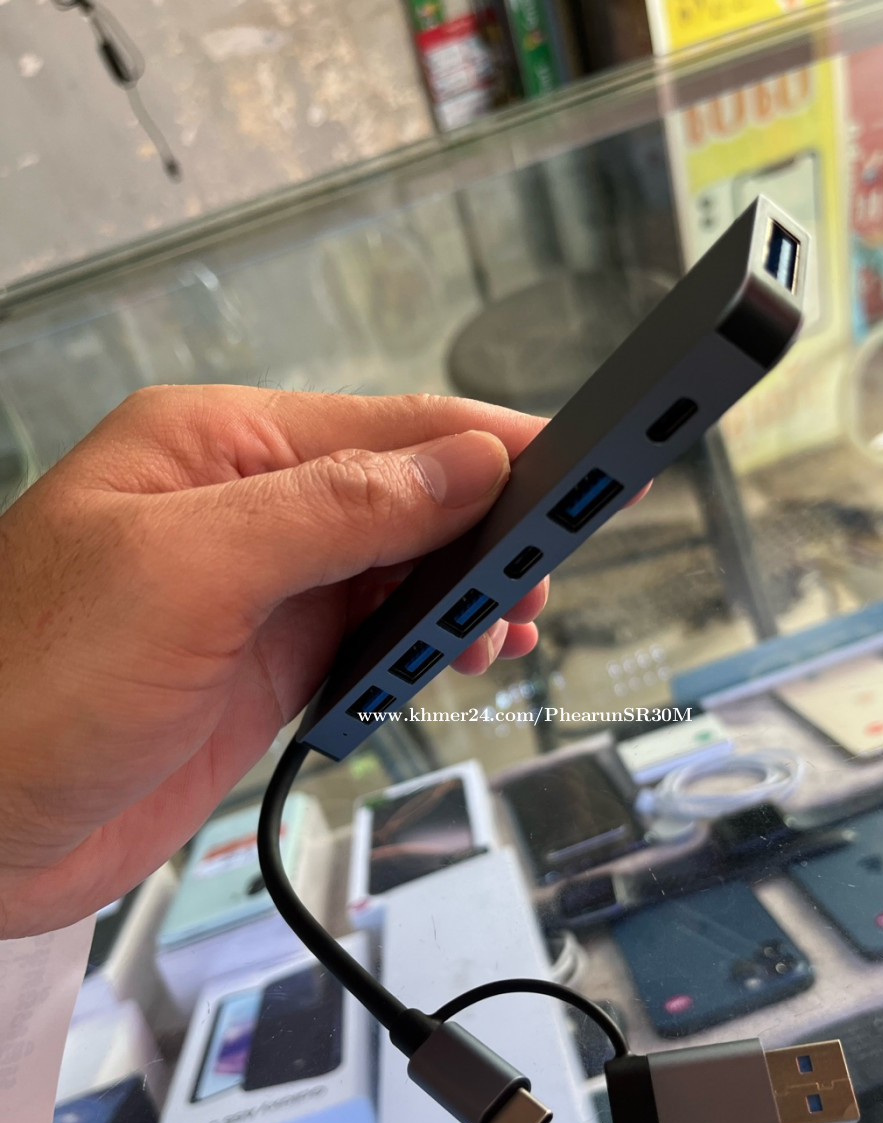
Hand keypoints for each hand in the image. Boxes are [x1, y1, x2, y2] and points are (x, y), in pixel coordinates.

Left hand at [0, 386, 548, 937]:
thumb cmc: (22, 685)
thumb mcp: (190, 573)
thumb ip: (336, 510)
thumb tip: (463, 464)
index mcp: (216, 449)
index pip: (388, 430)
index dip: (491, 446)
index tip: (579, 463)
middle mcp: (242, 511)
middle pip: (405, 497)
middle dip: (487, 531)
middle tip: (545, 575)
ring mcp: (256, 594)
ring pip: (398, 572)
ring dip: (462, 595)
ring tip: (507, 629)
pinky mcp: (264, 668)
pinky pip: (370, 640)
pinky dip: (423, 647)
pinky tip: (453, 657)